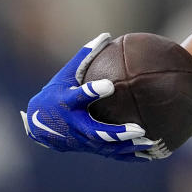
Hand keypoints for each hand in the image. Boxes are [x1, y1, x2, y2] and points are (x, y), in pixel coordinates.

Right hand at [20, 33, 170, 160]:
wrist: (39, 124)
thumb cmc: (57, 92)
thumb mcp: (66, 75)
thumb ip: (85, 56)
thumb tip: (106, 35)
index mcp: (68, 103)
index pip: (80, 97)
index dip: (92, 92)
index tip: (108, 86)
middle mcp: (74, 124)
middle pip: (96, 131)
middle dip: (116, 132)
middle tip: (139, 129)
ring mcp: (82, 140)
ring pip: (106, 147)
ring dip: (128, 147)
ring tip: (151, 143)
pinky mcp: (90, 148)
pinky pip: (112, 154)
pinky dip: (130, 156)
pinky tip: (152, 155)